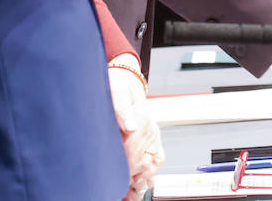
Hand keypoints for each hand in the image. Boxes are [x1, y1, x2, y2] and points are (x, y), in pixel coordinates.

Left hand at [107, 56, 163, 200]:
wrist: (125, 80)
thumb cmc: (117, 85)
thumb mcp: (115, 90)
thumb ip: (121, 107)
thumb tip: (130, 125)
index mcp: (142, 116)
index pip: (134, 144)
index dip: (124, 160)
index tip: (114, 172)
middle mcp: (150, 128)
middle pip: (144, 158)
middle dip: (131, 174)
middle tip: (119, 187)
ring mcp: (153, 135)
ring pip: (153, 163)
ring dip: (142, 178)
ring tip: (131, 191)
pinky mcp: (153, 140)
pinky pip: (157, 160)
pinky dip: (150, 174)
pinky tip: (139, 184)